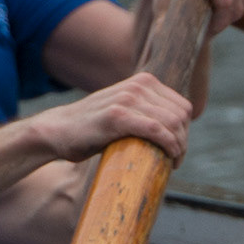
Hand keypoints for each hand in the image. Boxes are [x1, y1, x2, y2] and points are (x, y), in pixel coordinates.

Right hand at [25, 69, 193, 162]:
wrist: (58, 130)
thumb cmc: (93, 128)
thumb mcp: (124, 110)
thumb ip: (147, 111)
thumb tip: (178, 129)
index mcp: (143, 81)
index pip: (183, 107)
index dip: (186, 131)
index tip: (177, 149)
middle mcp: (138, 86)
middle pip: (181, 116)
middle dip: (183, 141)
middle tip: (175, 159)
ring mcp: (127, 98)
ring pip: (172, 123)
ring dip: (178, 147)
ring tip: (172, 162)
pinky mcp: (117, 116)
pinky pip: (156, 130)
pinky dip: (168, 146)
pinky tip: (168, 158)